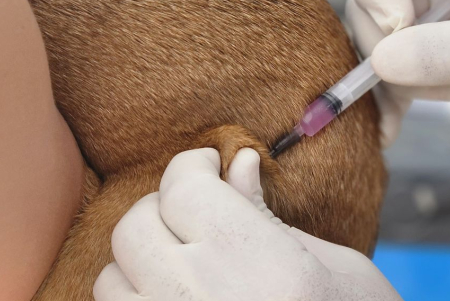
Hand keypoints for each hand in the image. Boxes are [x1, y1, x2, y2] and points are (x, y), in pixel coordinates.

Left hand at [93, 148, 400, 300]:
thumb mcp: (337, 267)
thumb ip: (269, 217)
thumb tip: (238, 162)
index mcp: (254, 260)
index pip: (182, 188)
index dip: (193, 167)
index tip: (210, 169)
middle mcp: (200, 296)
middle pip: (135, 228)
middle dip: (161, 210)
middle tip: (196, 215)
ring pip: (111, 281)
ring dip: (139, 265)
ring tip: (183, 267)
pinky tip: (177, 300)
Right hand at [347, 0, 449, 153]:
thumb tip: (384, 59)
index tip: (401, 32)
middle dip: (380, 42)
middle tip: (421, 79)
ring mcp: (448, 24)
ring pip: (379, 37)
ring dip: (385, 77)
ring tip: (427, 105)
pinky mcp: (447, 61)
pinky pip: (396, 71)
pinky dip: (389, 98)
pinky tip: (394, 128)